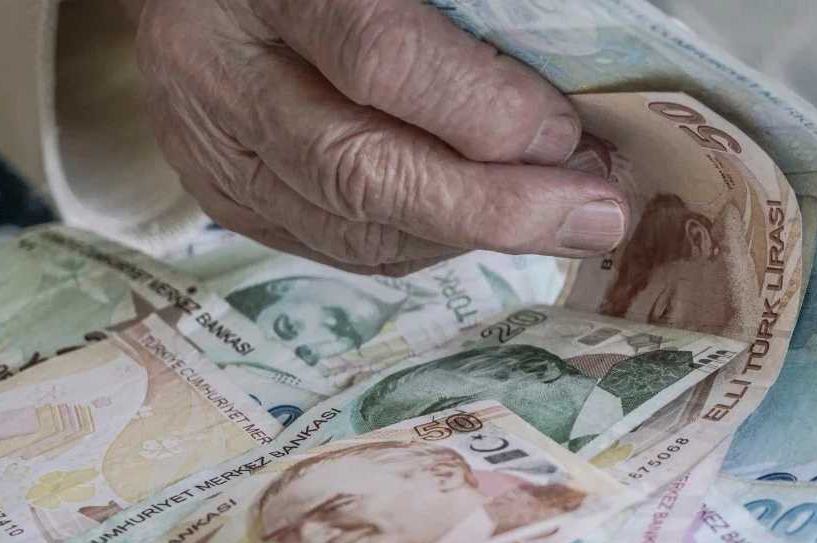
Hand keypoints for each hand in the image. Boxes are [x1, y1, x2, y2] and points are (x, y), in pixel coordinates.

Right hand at [122, 0, 626, 273]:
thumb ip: (453, 18)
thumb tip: (556, 107)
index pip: (378, 56)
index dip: (482, 107)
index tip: (565, 132)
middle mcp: (223, 77)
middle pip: (361, 171)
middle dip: (495, 206)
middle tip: (597, 215)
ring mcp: (219, 151)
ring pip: (352, 226)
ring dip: (471, 234)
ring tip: (559, 218)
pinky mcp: (229, 200)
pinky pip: (338, 245)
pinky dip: (425, 243)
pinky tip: (481, 225)